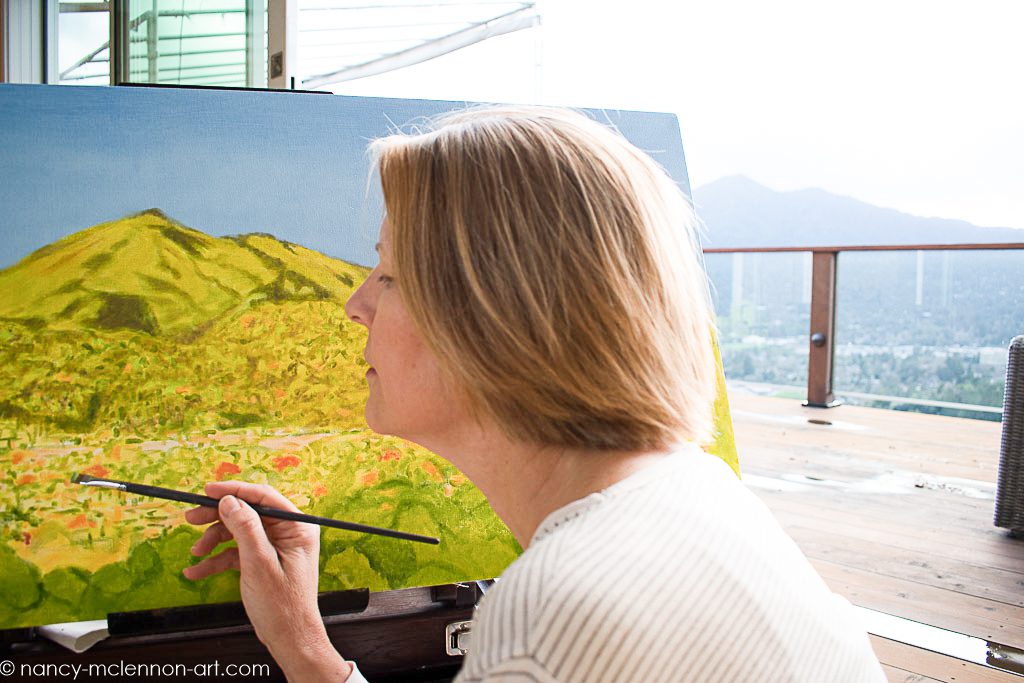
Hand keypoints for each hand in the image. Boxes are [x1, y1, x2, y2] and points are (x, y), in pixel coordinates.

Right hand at [183, 481, 352, 680]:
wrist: (289, 639)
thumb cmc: (282, 605)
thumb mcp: (259, 563)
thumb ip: (246, 529)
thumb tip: (229, 500)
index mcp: (298, 526)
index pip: (264, 497)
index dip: (234, 491)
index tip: (207, 491)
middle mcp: (288, 532)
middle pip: (248, 512)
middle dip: (218, 515)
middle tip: (191, 518)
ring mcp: (275, 546)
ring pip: (239, 531)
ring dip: (214, 540)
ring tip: (195, 552)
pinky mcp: (263, 560)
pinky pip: (237, 552)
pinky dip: (217, 559)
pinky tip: (196, 571)